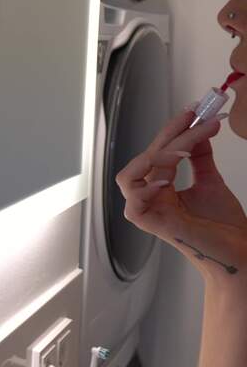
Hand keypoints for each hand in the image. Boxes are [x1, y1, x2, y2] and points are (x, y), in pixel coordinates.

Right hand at [115, 107, 246, 292]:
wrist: (238, 254)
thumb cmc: (223, 227)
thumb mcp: (211, 182)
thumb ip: (200, 158)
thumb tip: (198, 131)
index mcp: (159, 187)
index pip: (158, 151)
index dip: (173, 130)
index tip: (194, 111)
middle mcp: (149, 197)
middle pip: (146, 158)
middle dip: (170, 135)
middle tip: (195, 117)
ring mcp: (147, 211)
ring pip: (130, 176)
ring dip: (155, 157)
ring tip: (183, 148)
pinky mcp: (152, 224)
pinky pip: (133, 202)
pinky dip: (146, 188)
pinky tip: (168, 177)